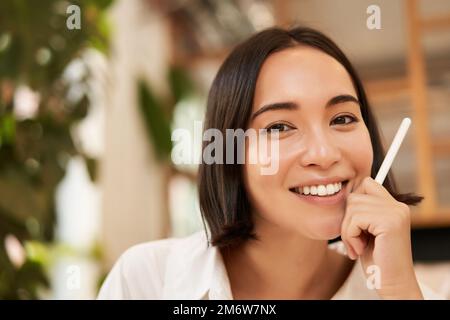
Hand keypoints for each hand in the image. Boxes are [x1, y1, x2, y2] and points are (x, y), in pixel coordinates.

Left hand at [340, 177, 422, 298]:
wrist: (392, 283)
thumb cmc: (377, 260)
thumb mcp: (368, 230)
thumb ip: (362, 211)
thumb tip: (344, 192)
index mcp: (394, 206)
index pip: (367, 183)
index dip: (354, 201)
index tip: (354, 224)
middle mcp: (398, 206)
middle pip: (354, 197)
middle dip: (347, 221)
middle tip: (355, 241)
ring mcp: (395, 213)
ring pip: (352, 208)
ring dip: (348, 231)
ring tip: (358, 246)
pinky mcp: (389, 223)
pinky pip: (355, 220)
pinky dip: (351, 236)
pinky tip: (360, 249)